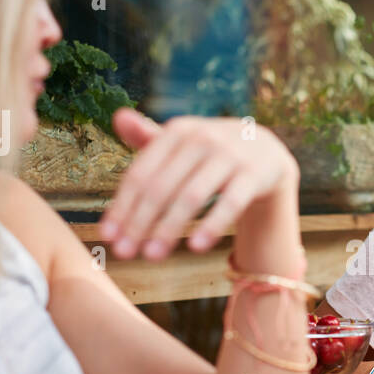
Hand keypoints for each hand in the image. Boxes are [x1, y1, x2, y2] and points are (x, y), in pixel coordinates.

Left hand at [99, 109, 297, 259]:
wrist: (266, 150)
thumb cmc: (210, 152)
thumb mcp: (182, 142)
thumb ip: (147, 137)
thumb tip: (117, 116)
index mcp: (177, 132)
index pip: (141, 173)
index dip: (122, 206)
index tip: (107, 237)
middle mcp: (202, 139)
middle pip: (161, 187)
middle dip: (140, 223)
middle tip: (124, 253)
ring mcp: (230, 156)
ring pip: (191, 197)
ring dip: (168, 228)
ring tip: (152, 256)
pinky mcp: (254, 174)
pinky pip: (230, 203)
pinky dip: (212, 225)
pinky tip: (195, 247)